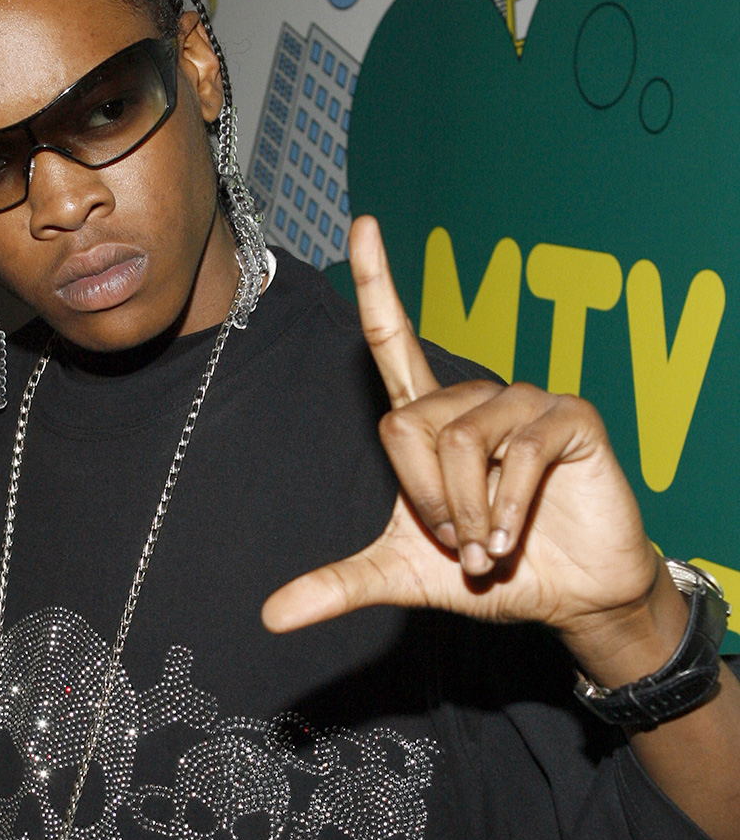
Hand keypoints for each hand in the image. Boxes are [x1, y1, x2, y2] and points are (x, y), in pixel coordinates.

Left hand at [262, 216, 675, 674]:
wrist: (568, 596)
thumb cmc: (489, 571)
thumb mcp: (404, 576)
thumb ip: (340, 585)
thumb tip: (269, 615)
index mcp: (431, 418)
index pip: (394, 338)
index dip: (378, 282)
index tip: (364, 224)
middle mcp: (472, 398)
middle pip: (405, 425)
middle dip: (425, 501)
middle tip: (460, 538)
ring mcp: (523, 401)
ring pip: (457, 441)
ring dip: (467, 511)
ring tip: (490, 541)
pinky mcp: (568, 417)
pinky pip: (515, 452)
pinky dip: (506, 509)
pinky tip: (514, 536)